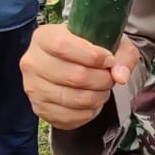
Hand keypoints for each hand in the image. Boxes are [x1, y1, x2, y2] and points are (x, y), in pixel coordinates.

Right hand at [21, 24, 138, 129]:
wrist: (73, 64)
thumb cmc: (90, 49)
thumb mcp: (111, 41)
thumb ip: (122, 54)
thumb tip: (120, 76)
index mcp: (43, 37)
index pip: (63, 46)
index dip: (93, 56)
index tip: (108, 60)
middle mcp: (32, 62)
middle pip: (73, 76)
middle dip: (101, 79)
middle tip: (109, 77)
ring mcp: (33, 88)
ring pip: (74, 99)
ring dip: (98, 96)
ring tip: (102, 89)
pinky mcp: (39, 109)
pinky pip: (70, 117)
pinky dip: (89, 112)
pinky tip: (92, 101)